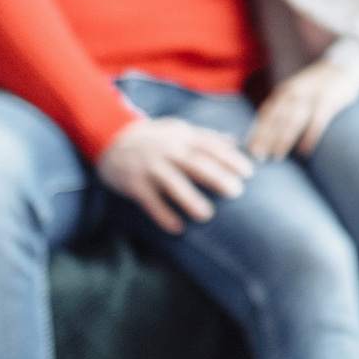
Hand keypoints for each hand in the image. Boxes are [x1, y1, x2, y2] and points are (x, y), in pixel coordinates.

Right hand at [96, 116, 254, 235]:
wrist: (109, 139)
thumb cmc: (152, 138)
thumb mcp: (177, 130)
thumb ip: (203, 137)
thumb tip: (233, 142)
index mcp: (181, 137)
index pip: (210, 146)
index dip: (230, 158)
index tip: (249, 172)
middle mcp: (167, 150)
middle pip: (195, 163)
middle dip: (217, 176)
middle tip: (236, 192)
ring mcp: (150, 166)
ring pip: (172, 183)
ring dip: (190, 199)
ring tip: (207, 215)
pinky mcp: (134, 183)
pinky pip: (150, 200)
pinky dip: (163, 214)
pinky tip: (177, 228)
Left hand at [247, 59, 358, 158]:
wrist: (345, 68)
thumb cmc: (319, 85)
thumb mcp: (297, 90)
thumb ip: (283, 106)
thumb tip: (266, 130)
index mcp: (285, 91)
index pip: (266, 114)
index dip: (257, 132)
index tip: (249, 149)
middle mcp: (294, 93)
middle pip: (277, 119)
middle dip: (265, 139)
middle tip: (257, 156)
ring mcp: (311, 97)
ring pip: (293, 121)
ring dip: (283, 140)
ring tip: (276, 156)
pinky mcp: (328, 101)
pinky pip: (317, 122)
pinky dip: (309, 137)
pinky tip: (304, 151)